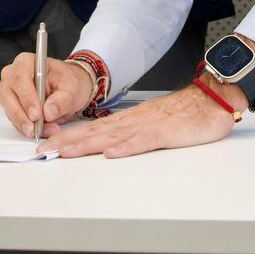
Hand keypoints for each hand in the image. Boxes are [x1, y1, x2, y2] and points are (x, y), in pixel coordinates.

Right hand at [0, 53, 95, 138]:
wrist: (69, 89)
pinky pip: (13, 118)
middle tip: (35, 128)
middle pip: (8, 95)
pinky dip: (26, 127)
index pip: (20, 78)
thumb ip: (62, 100)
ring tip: (44, 130)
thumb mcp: (72, 88)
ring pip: (8, 109)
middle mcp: (13, 74)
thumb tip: (49, 111)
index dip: (26, 97)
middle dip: (21, 115)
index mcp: (27, 62)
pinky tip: (40, 130)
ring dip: (24, 123)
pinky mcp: (11, 105)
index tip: (36, 114)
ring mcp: (10, 90)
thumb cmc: (68, 81)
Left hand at [36, 85, 236, 158]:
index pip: (92, 130)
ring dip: (86, 145)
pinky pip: (143, 141)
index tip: (48, 147)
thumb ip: (132, 135)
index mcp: (129, 121)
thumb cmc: (185, 115)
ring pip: (111, 136)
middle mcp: (132, 122)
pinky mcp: (166, 133)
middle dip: (67, 142)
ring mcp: (148, 126)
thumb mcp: (153, 126)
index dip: (68, 138)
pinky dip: (127, 147)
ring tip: (64, 152)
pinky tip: (111, 153)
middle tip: (43, 151)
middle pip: (94, 133)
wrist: (212, 100)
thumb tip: (110, 147)